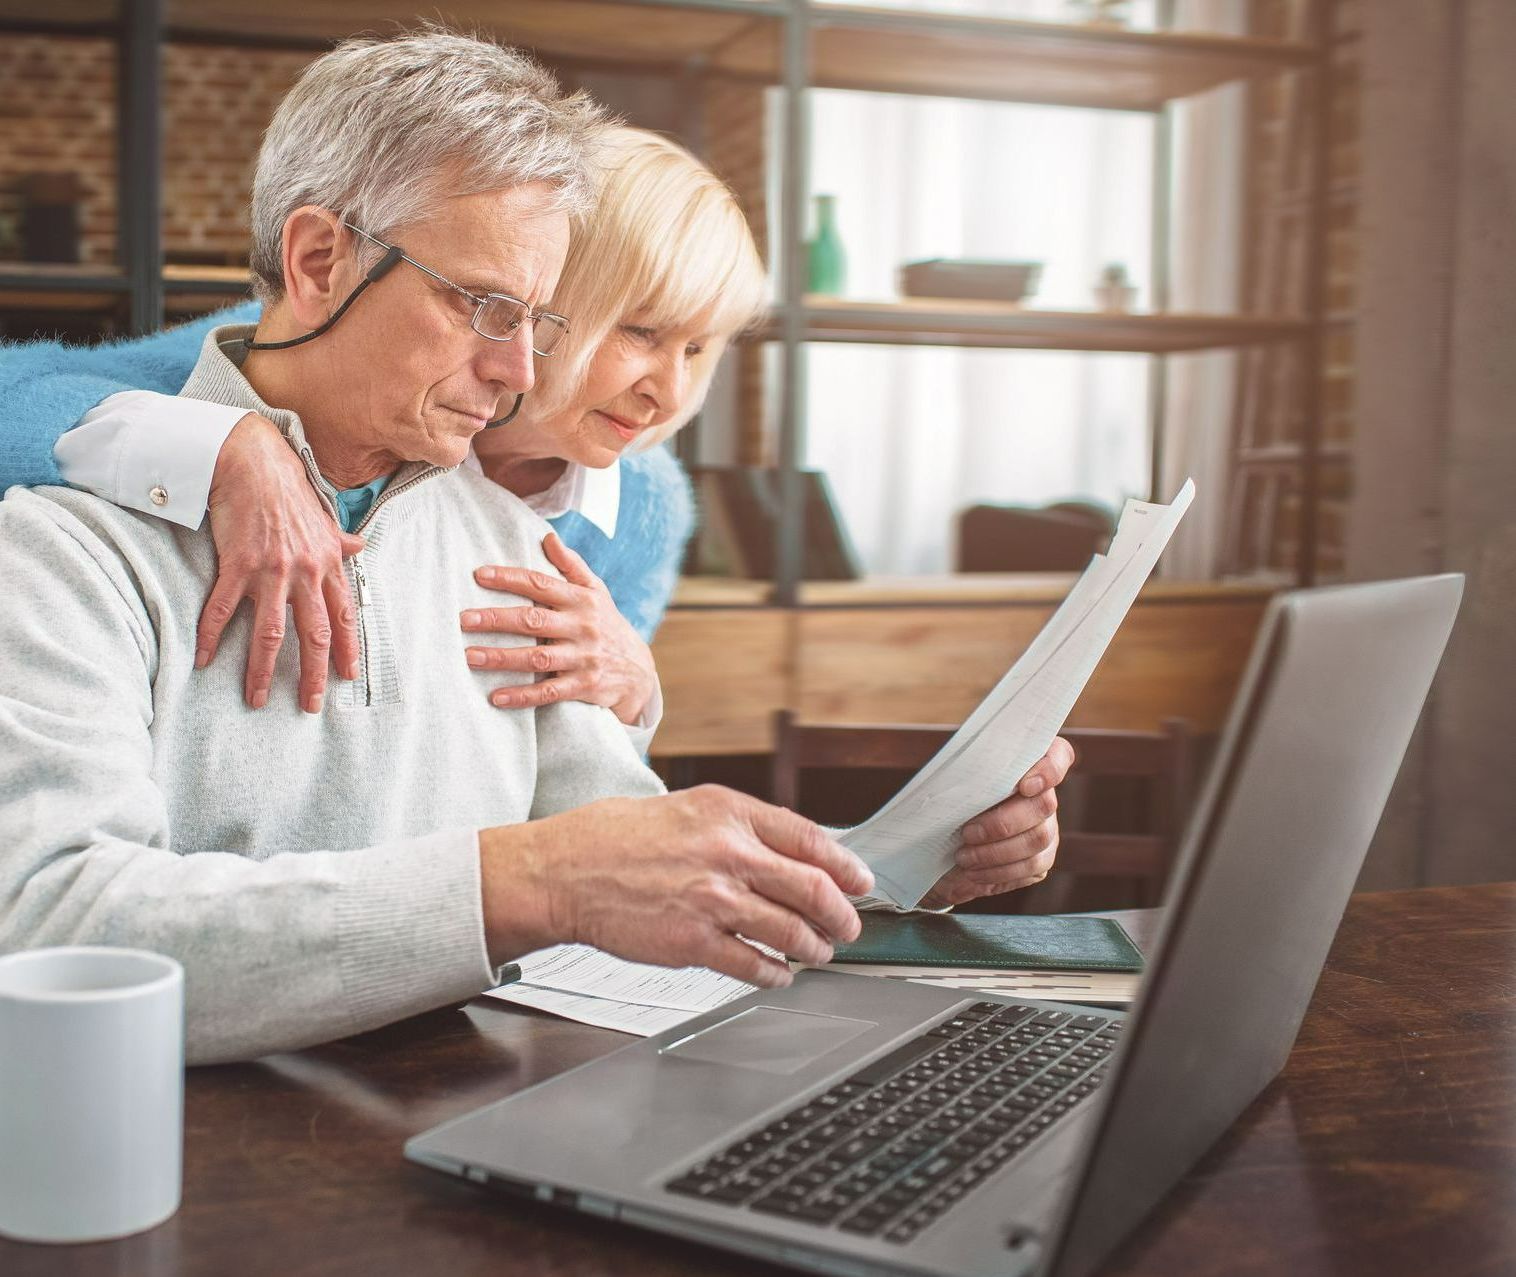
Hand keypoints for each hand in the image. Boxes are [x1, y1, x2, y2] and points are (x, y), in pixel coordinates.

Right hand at [198, 412, 364, 713]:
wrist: (254, 462)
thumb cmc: (288, 490)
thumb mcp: (323, 517)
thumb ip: (339, 542)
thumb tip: (359, 548)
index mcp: (328, 564)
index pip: (343, 616)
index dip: (348, 649)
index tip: (348, 676)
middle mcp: (305, 572)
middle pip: (313, 634)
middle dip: (314, 674)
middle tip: (311, 705)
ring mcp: (272, 571)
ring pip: (271, 633)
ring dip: (263, 670)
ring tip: (256, 699)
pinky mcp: (238, 564)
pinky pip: (224, 609)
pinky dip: (212, 636)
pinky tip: (204, 660)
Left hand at [461, 532, 656, 724]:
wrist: (638, 671)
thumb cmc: (608, 625)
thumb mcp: (597, 592)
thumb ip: (572, 565)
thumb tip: (548, 537)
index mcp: (582, 600)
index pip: (540, 584)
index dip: (509, 579)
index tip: (478, 575)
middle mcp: (582, 627)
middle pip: (533, 620)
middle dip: (497, 619)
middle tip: (464, 619)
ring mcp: (583, 658)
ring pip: (537, 657)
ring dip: (502, 658)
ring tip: (470, 656)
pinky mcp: (584, 686)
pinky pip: (549, 692)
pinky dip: (522, 696)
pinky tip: (496, 697)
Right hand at [479, 785, 875, 986]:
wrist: (564, 871)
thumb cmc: (617, 837)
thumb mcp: (687, 808)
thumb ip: (739, 826)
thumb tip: (789, 852)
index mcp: (729, 813)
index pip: (810, 839)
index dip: (845, 865)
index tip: (859, 880)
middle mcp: (728, 853)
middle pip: (813, 888)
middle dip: (841, 914)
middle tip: (848, 926)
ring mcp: (712, 899)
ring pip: (791, 931)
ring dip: (814, 947)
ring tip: (818, 952)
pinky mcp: (693, 941)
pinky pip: (753, 964)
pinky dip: (776, 974)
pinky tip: (779, 974)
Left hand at [919, 738, 1074, 909]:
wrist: (935, 853)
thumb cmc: (942, 808)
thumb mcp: (944, 784)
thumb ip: (962, 771)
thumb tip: (961, 773)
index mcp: (1024, 767)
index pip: (1058, 754)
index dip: (1050, 768)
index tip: (1024, 786)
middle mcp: (1043, 796)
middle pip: (1044, 804)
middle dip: (1003, 823)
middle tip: (967, 833)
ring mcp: (1047, 828)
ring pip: (1038, 838)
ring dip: (996, 851)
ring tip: (964, 857)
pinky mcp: (1042, 859)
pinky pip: (1032, 866)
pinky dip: (1000, 871)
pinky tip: (974, 872)